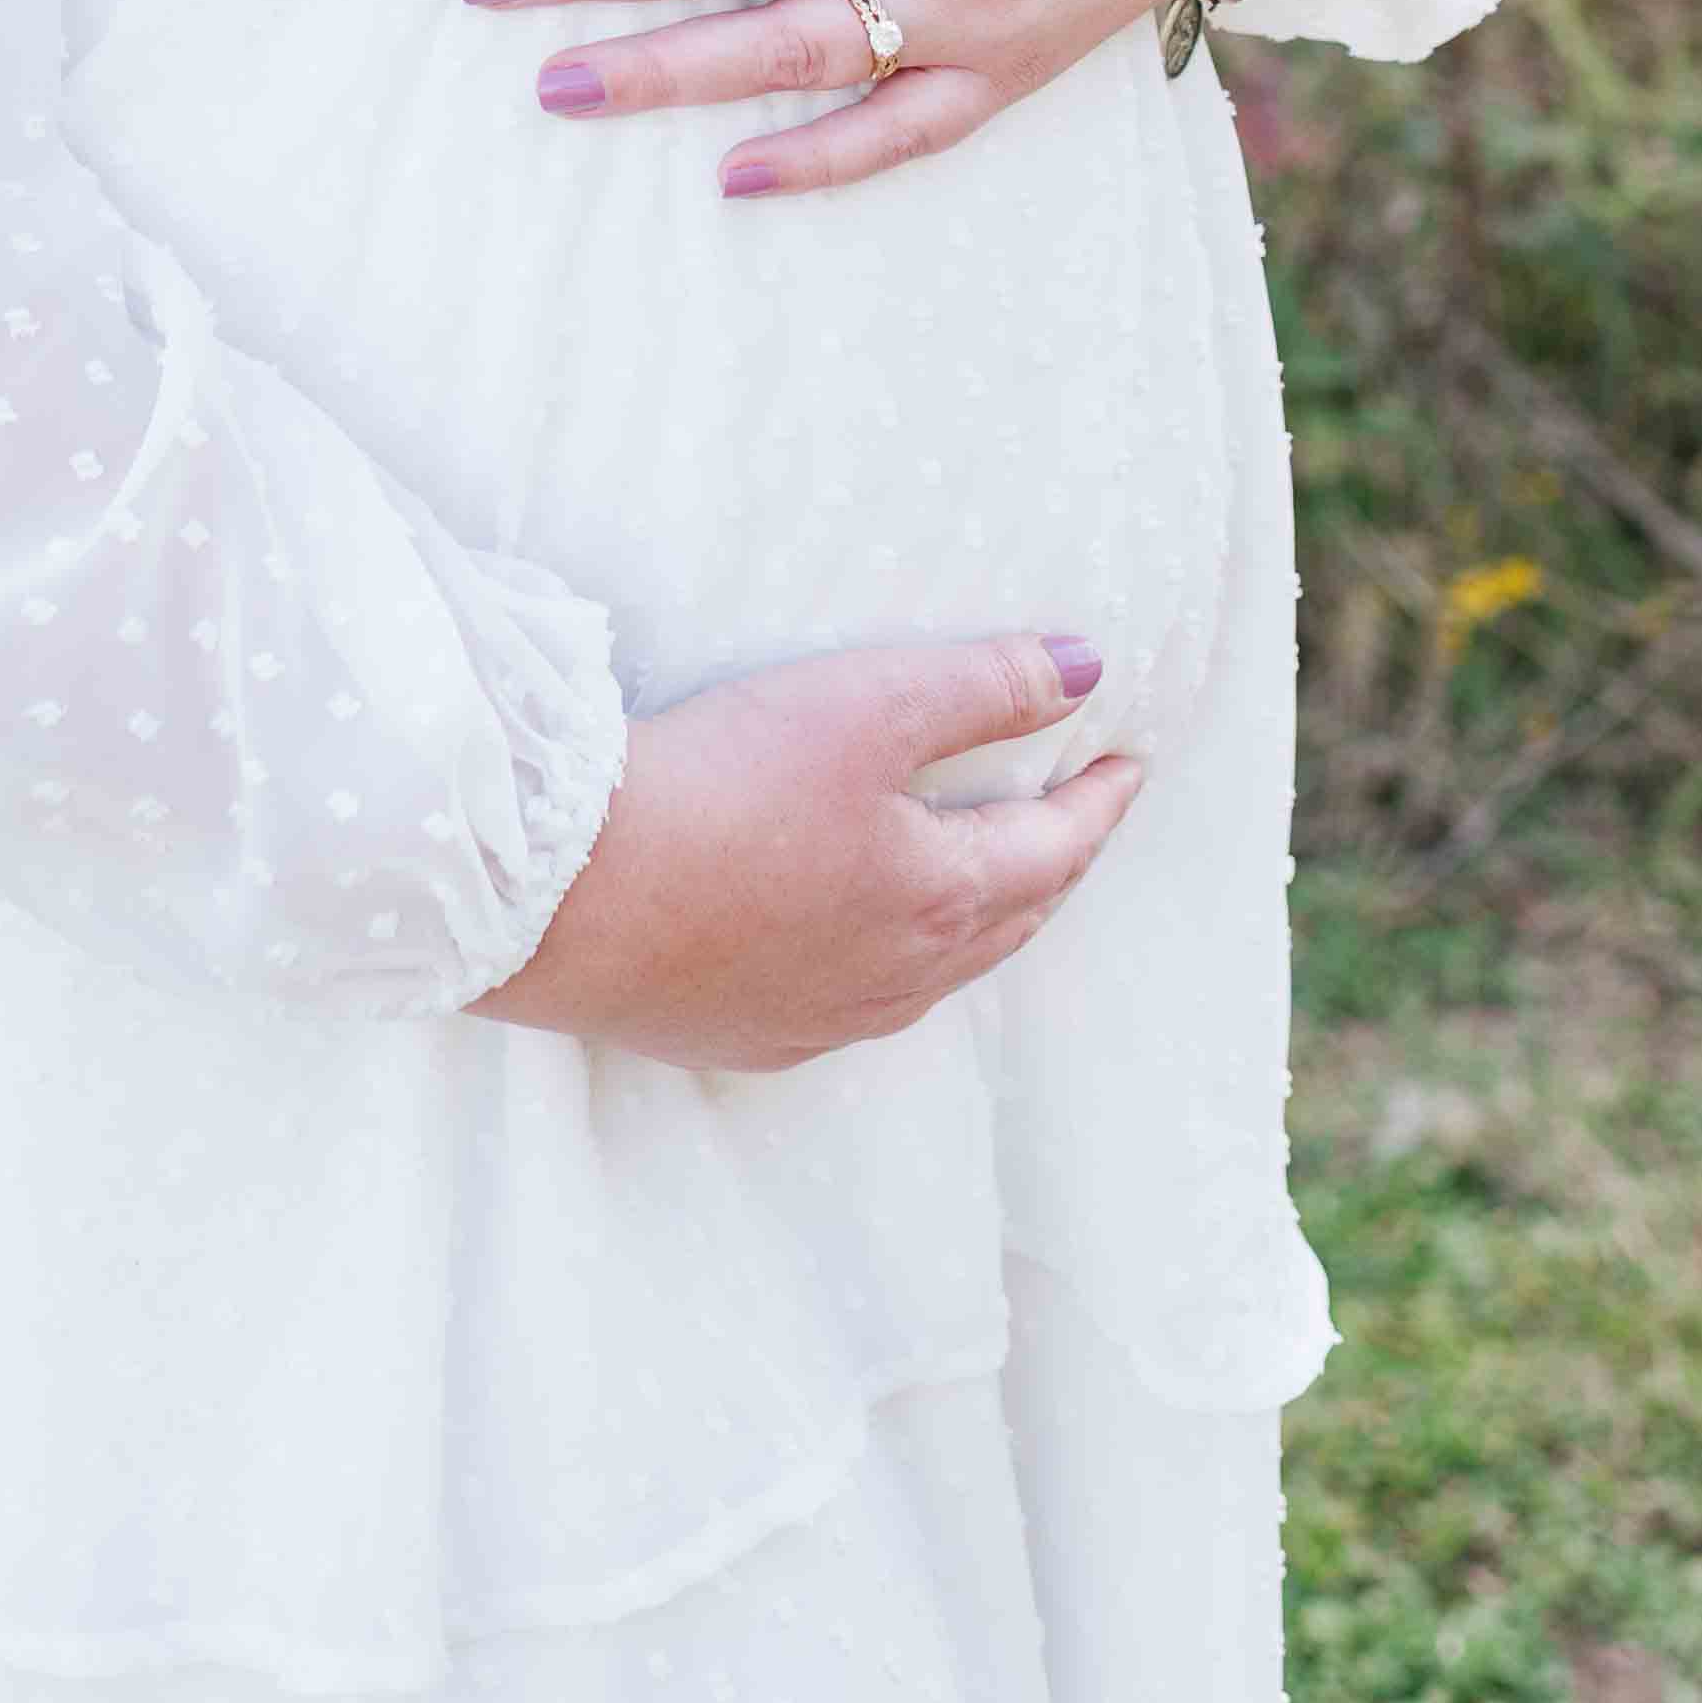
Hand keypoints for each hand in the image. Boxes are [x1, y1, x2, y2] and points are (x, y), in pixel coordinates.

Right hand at [468, 631, 1144, 1066]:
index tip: (1129, 763)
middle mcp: (898, 978)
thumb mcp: (867, 703)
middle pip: (1007, 920)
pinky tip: (864, 944)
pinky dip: (894, 961)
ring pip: (936, 972)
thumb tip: (1088, 668)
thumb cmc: (725, 785)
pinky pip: (856, 1003)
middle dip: (1052, 864)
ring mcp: (821, 1017)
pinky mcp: (747, 1034)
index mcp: (941, 900)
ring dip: (979, 920)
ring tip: (988, 878)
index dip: (1099, 801)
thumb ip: (985, 683)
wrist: (571, 893)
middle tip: (1075, 818)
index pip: (1055, 849)